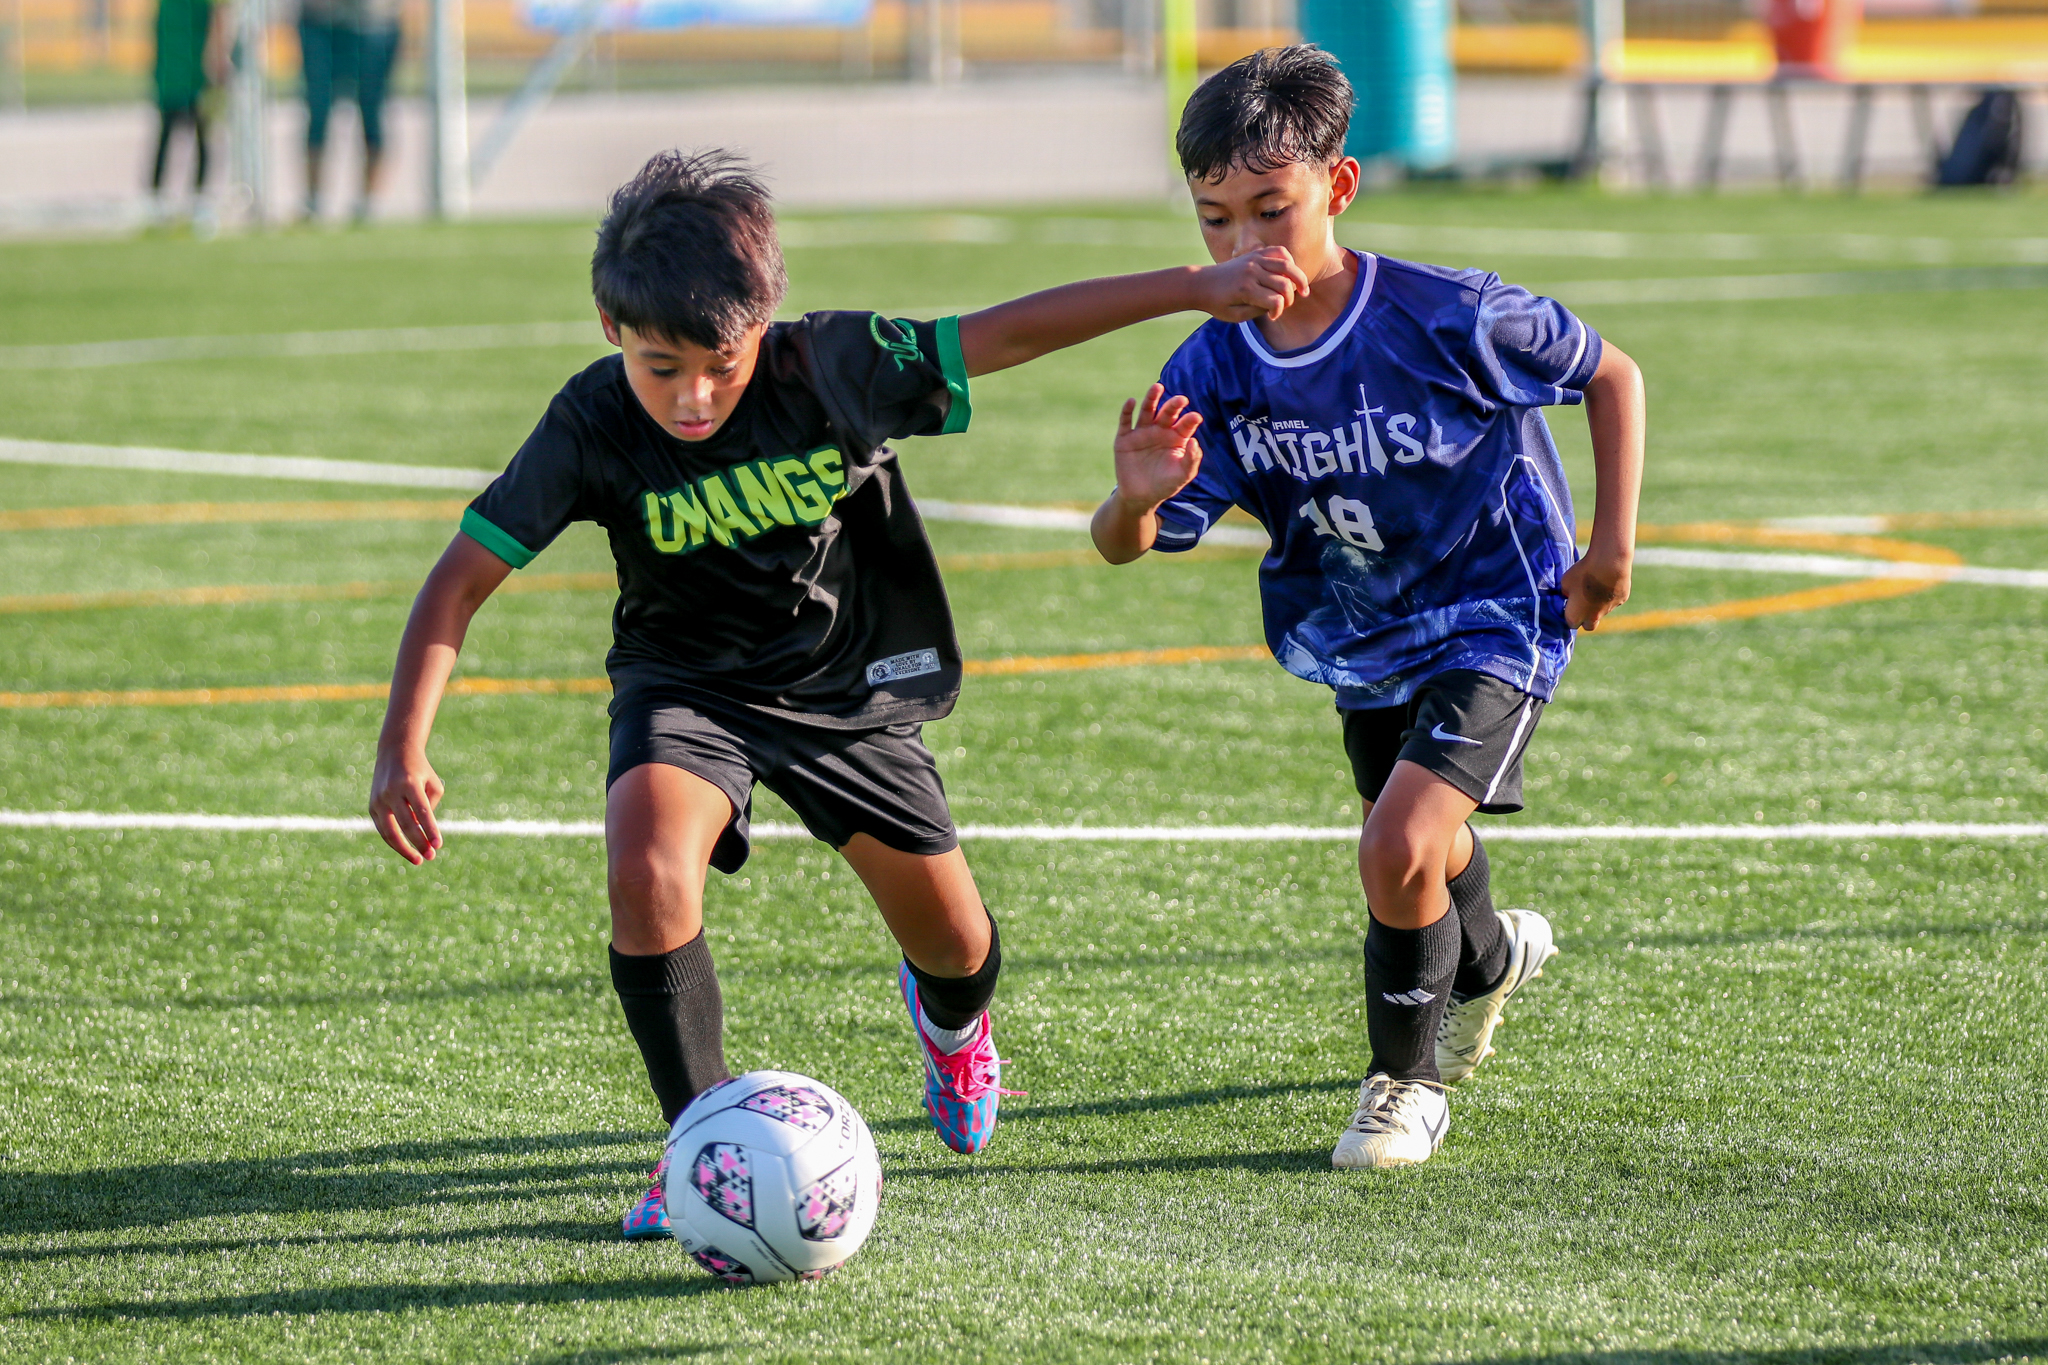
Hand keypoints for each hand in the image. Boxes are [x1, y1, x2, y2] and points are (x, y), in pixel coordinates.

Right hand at [369, 745, 444, 864]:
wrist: (395, 752)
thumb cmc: (420, 771)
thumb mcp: (433, 784)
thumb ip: (429, 808)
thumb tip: (421, 832)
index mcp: (409, 783)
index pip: (422, 812)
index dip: (430, 830)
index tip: (439, 845)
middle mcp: (391, 791)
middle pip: (406, 824)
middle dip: (419, 842)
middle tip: (432, 856)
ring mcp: (379, 799)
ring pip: (390, 831)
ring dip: (404, 849)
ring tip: (419, 859)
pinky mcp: (372, 806)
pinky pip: (383, 829)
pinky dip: (394, 842)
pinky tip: (407, 849)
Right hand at [1114, 385, 1203, 511]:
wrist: (1140, 497)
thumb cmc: (1165, 485)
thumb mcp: (1183, 475)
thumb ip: (1192, 459)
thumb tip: (1195, 441)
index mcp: (1176, 438)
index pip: (1185, 424)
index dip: (1190, 420)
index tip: (1196, 417)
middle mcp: (1160, 431)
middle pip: (1167, 413)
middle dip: (1174, 405)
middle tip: (1181, 399)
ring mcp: (1142, 433)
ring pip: (1147, 411)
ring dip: (1152, 398)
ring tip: (1158, 387)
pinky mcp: (1125, 438)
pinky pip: (1125, 421)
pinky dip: (1127, 411)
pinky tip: (1132, 401)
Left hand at [1196, 246, 1310, 322]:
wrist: (1201, 283)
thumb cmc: (1217, 304)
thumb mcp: (1235, 316)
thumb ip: (1258, 310)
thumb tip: (1279, 302)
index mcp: (1246, 290)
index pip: (1276, 301)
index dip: (1278, 312)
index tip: (1271, 317)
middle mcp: (1252, 272)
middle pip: (1285, 284)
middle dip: (1290, 298)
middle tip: (1285, 306)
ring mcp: (1254, 259)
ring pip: (1287, 265)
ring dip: (1299, 279)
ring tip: (1303, 290)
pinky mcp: (1254, 253)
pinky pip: (1279, 251)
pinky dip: (1289, 261)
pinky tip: (1290, 272)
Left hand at [1562, 546, 1631, 630]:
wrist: (1610, 564)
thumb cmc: (1584, 573)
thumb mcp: (1565, 581)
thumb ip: (1566, 592)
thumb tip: (1569, 595)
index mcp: (1576, 616)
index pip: (1571, 623)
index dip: (1570, 614)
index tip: (1569, 605)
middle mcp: (1593, 617)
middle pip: (1589, 625)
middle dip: (1585, 617)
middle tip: (1582, 602)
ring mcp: (1609, 609)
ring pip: (1603, 611)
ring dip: (1598, 602)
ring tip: (1596, 583)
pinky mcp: (1621, 600)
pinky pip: (1614, 599)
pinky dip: (1610, 592)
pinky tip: (1609, 578)